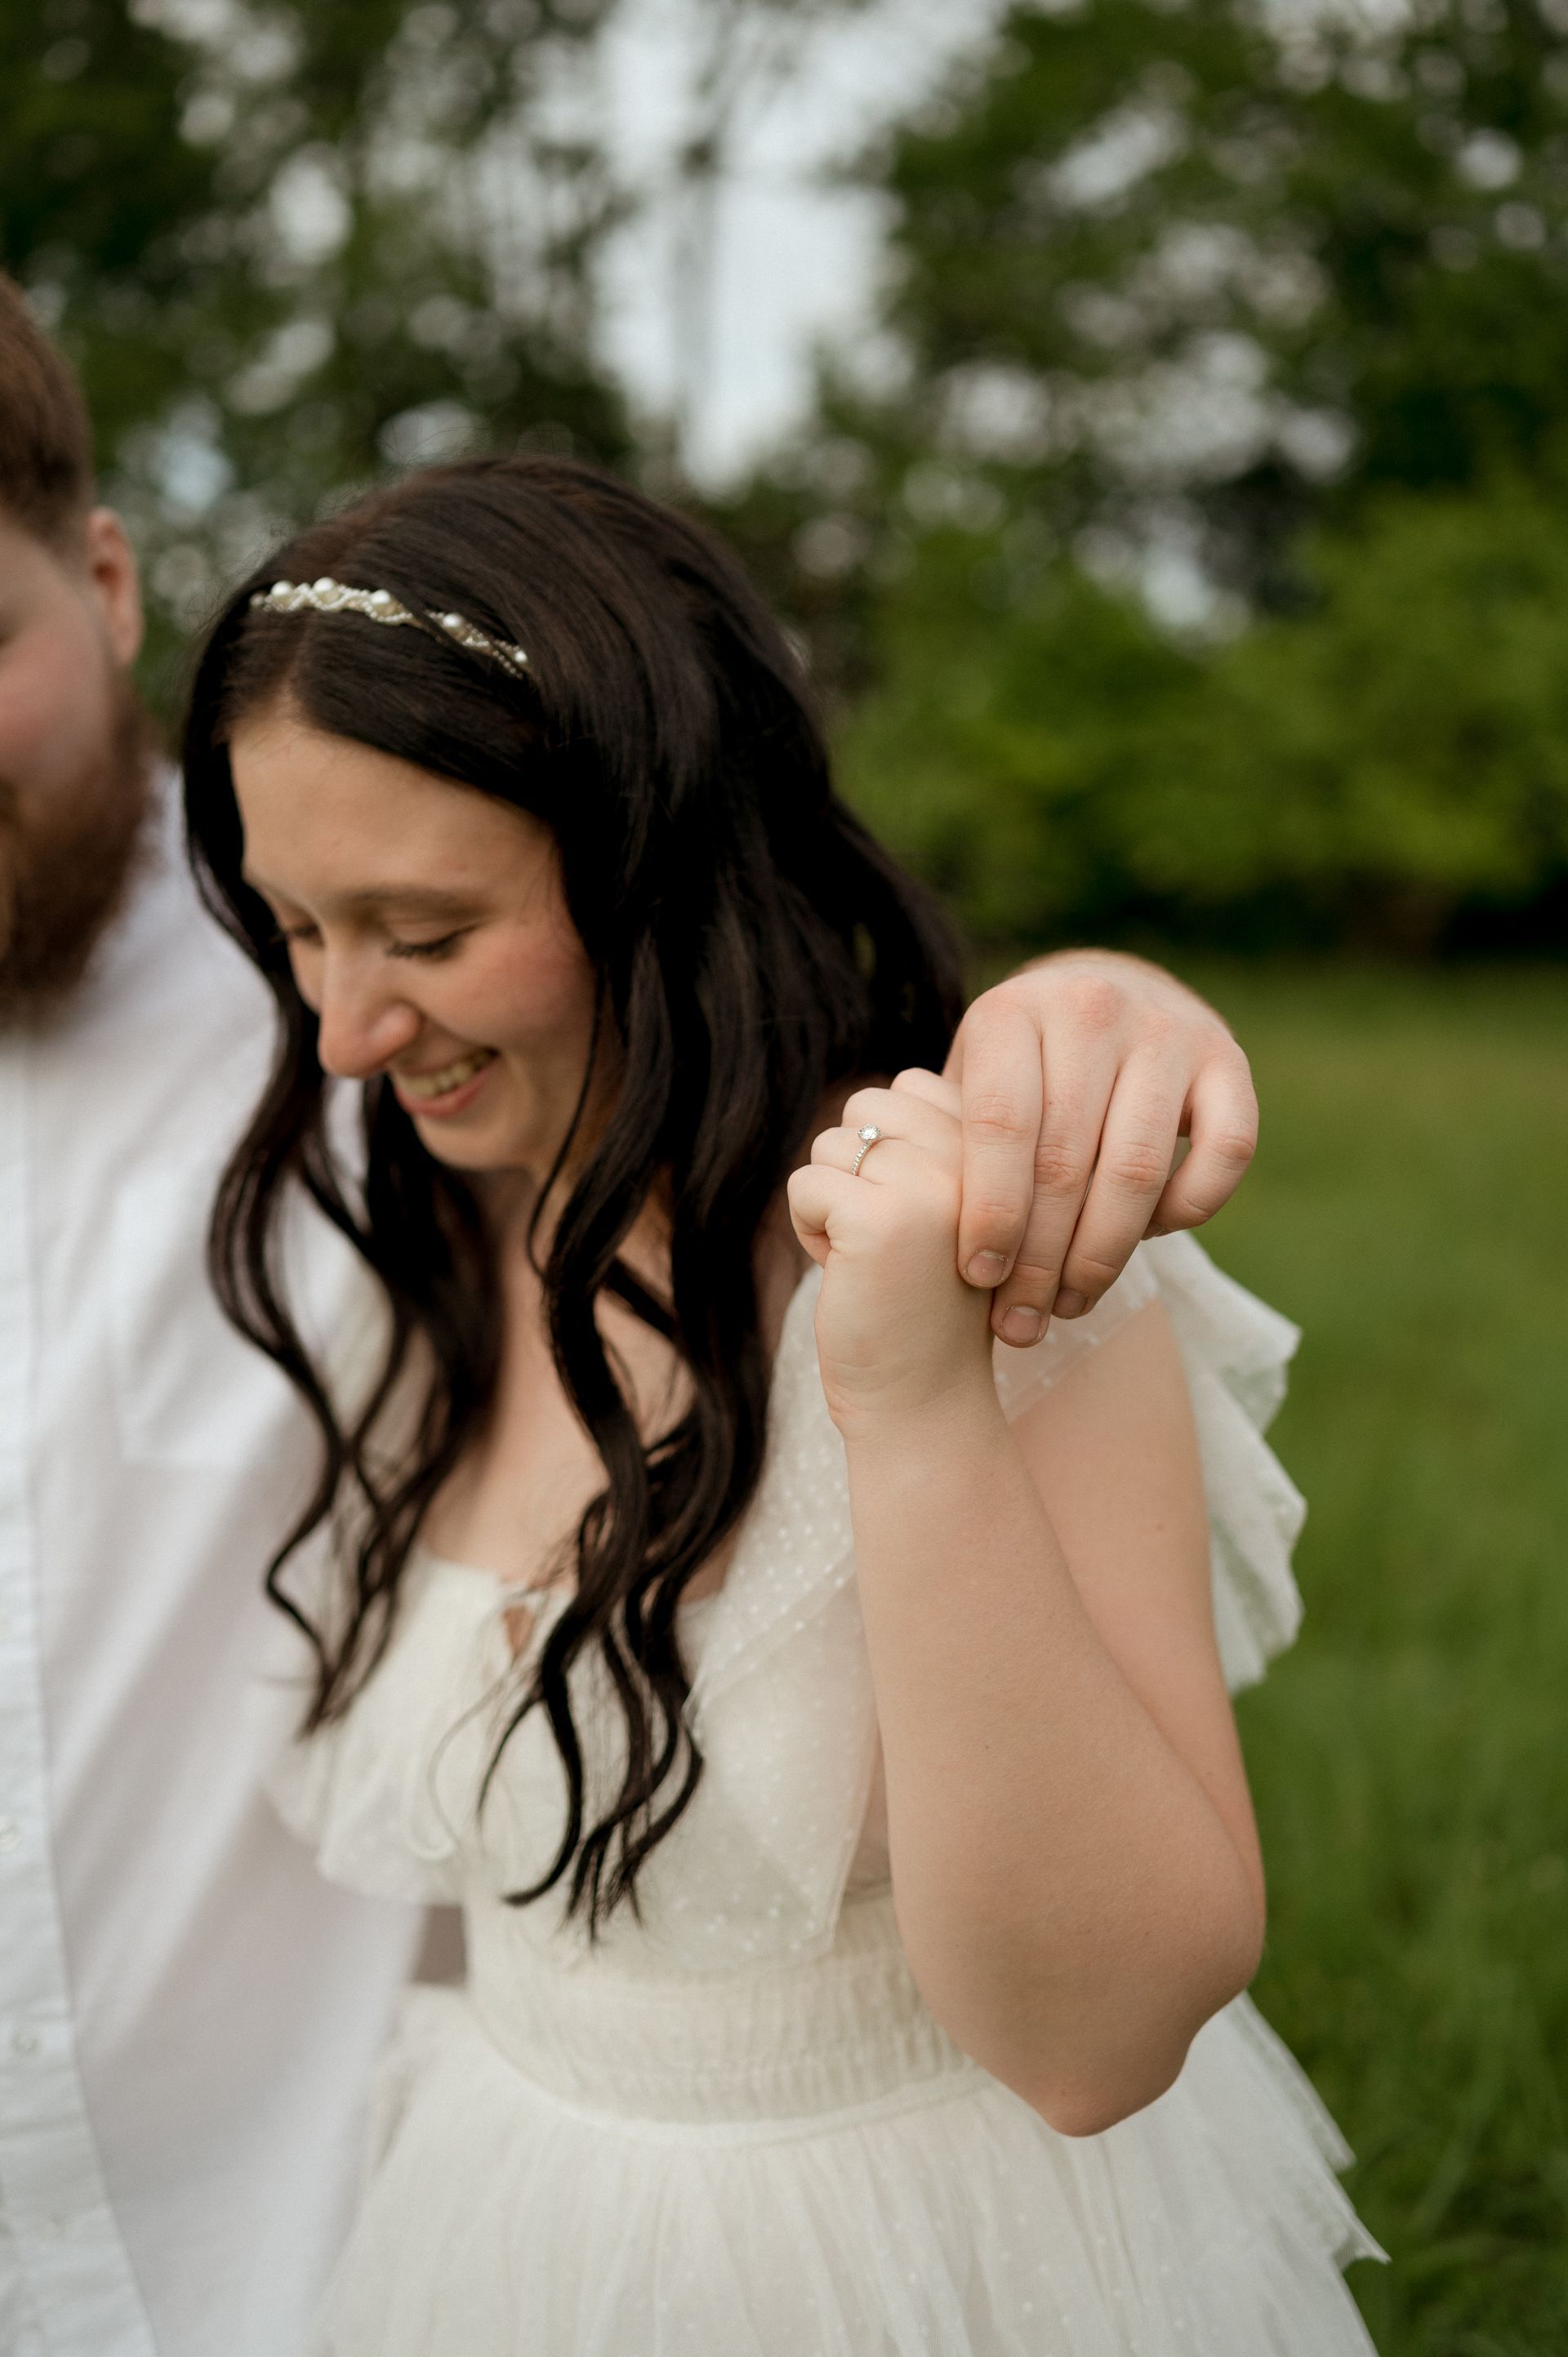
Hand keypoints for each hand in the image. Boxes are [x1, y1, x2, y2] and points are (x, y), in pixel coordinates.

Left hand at [787, 1086, 996, 1433]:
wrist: (924, 1398)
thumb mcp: (944, 1205)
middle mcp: (976, 1157)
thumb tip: (882, 1094)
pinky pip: (806, 1183)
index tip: (919, 1215)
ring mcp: (929, 1184)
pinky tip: (850, 1273)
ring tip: (874, 1259)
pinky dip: (810, 1230)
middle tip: (889, 1238)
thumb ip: (931, 1144)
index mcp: (998, 1149)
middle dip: (856, 1169)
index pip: (912, 1087)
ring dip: (832, 1202)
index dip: (889, 1151)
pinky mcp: (878, 1218)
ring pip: (832, 1143)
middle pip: (868, 1105)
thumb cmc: (923, 1301)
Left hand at [945, 953, 1257, 1346]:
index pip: (1000, 1127)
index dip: (990, 1213)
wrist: (1106, 987)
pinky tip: (1146, 1238)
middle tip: (1020, 1322)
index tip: (979, 1278)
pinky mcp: (1229, 1059)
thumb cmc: (1022, 1064)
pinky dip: (1184, 1211)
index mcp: (1013, 1011)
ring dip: (1102, 1256)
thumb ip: (948, 1138)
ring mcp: (1168, 1030)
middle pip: (1065, 1160)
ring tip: (1070, 1305)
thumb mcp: (974, 1078)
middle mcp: (1092, 1008)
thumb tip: (903, 1232)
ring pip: (1137, 1170)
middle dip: (1039, 1258)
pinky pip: (1222, 1154)